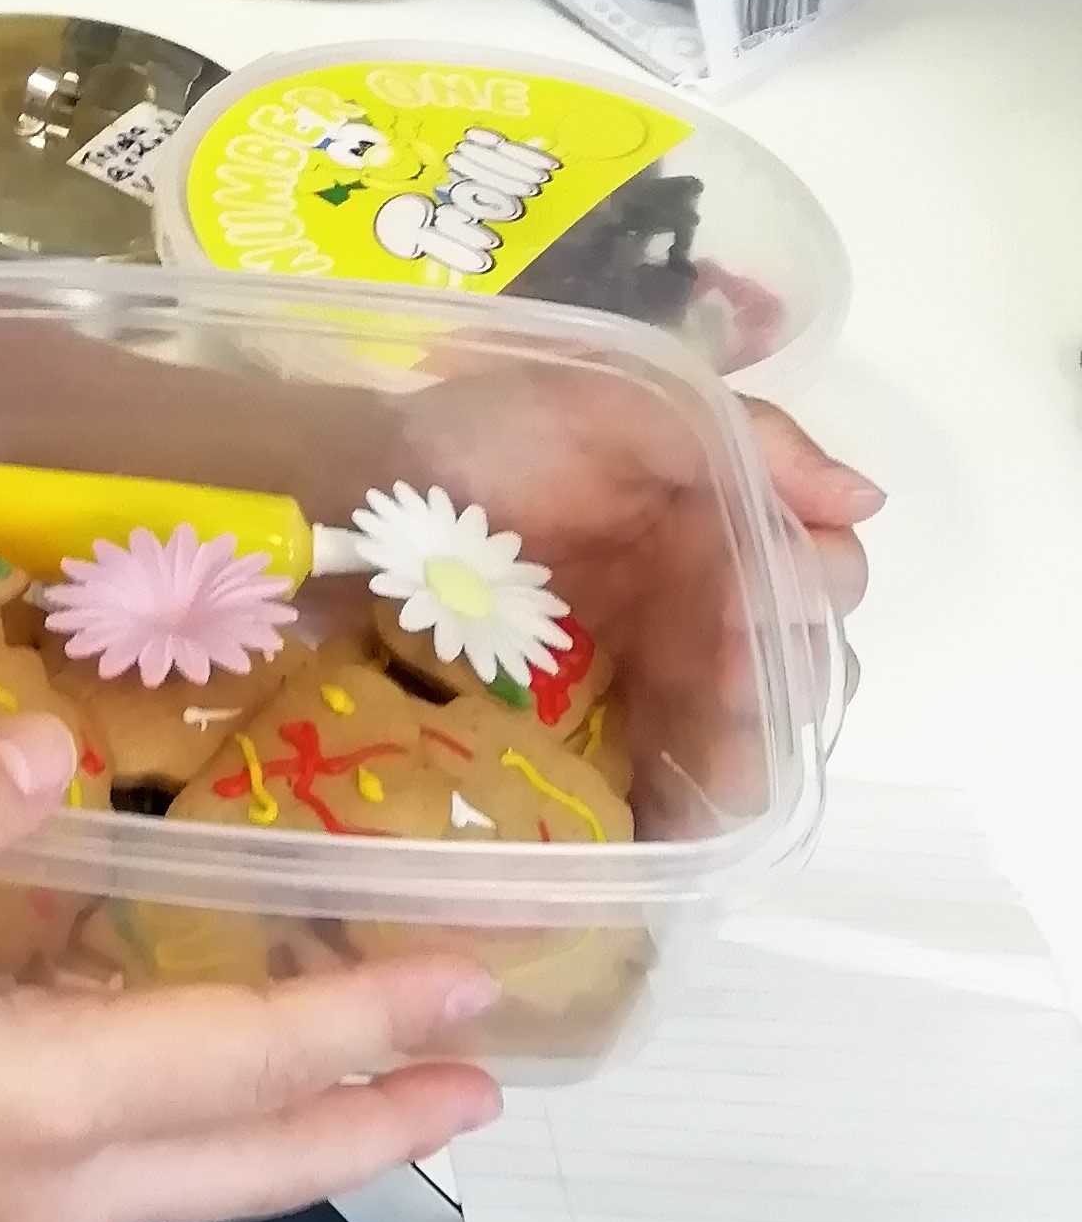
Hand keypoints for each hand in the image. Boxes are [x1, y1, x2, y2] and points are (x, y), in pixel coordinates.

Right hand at [0, 716, 501, 1221]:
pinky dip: (212, 1139)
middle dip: (381, 1118)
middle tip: (489, 1080)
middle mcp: (58, 1187)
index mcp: (41, 1101)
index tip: (477, 983)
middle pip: (262, 1162)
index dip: (370, 1019)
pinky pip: (136, 1182)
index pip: (249, 1060)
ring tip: (378, 1088)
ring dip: (303, 1134)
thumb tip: (52, 742)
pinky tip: (189, 1090)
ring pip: (205, 1183)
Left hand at [386, 360, 877, 797]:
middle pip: (794, 676)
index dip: (810, 592)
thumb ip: (743, 438)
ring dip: (745, 755)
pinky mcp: (590, 744)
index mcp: (721, 534)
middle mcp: (701, 614)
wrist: (357, 490)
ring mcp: (648, 685)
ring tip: (713, 754)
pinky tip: (676, 820)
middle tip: (727, 675)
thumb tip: (863, 501)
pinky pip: (665, 795)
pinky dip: (685, 814)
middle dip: (780, 683)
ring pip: (743, 746)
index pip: (819, 578)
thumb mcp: (617, 401)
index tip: (759, 592)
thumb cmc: (486, 437)